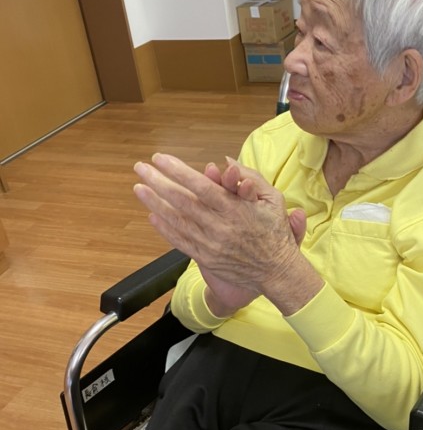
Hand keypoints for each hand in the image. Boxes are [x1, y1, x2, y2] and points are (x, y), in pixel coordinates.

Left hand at [133, 154, 316, 314]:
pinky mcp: (205, 258)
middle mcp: (220, 226)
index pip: (200, 186)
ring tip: (139, 188)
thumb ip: (251, 177)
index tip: (160, 159)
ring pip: (177, 220)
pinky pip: (180, 241)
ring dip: (155, 203)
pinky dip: (164, 228)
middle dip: (158, 182)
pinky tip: (152, 215)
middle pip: (182, 201)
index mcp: (235, 209)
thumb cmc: (274, 231)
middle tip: (140, 168)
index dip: (178, 171)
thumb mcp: (273, 198)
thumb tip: (226, 162)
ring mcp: (210, 244)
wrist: (276, 271)